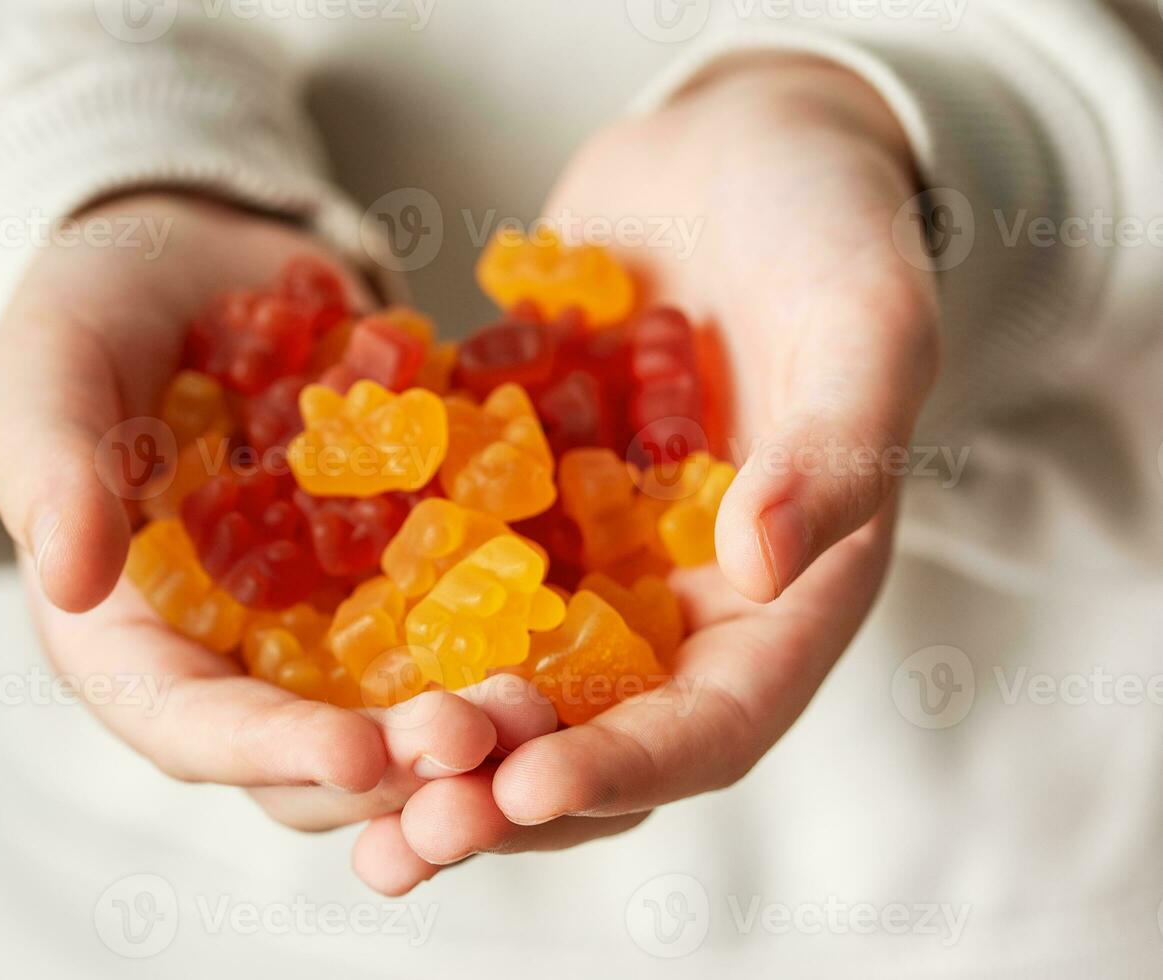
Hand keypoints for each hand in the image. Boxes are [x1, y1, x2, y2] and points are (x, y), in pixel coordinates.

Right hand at [0, 194, 552, 810]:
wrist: (200, 260)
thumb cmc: (96, 308)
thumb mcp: (54, 363)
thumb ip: (51, 462)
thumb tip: (65, 580)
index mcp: (130, 639)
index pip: (190, 727)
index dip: (269, 752)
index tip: (355, 757)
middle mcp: (233, 659)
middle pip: (312, 751)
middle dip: (398, 763)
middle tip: (487, 741)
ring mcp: (323, 625)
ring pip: (398, 714)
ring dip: (471, 726)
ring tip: (546, 705)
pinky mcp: (396, 576)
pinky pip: (457, 624)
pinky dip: (511, 639)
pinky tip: (581, 635)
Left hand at [353, 57, 939, 889]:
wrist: (735, 149)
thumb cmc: (829, 226)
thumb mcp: (864, 324)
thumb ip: (835, 450)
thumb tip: (765, 569)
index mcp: (791, 595)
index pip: (715, 720)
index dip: (625, 767)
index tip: (525, 787)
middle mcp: (689, 601)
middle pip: (599, 731)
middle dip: (507, 784)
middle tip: (411, 824)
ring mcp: (599, 556)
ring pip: (516, 679)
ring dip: (441, 740)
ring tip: (350, 787)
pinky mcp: (523, 503)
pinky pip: (454, 574)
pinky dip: (395, 623)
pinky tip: (307, 657)